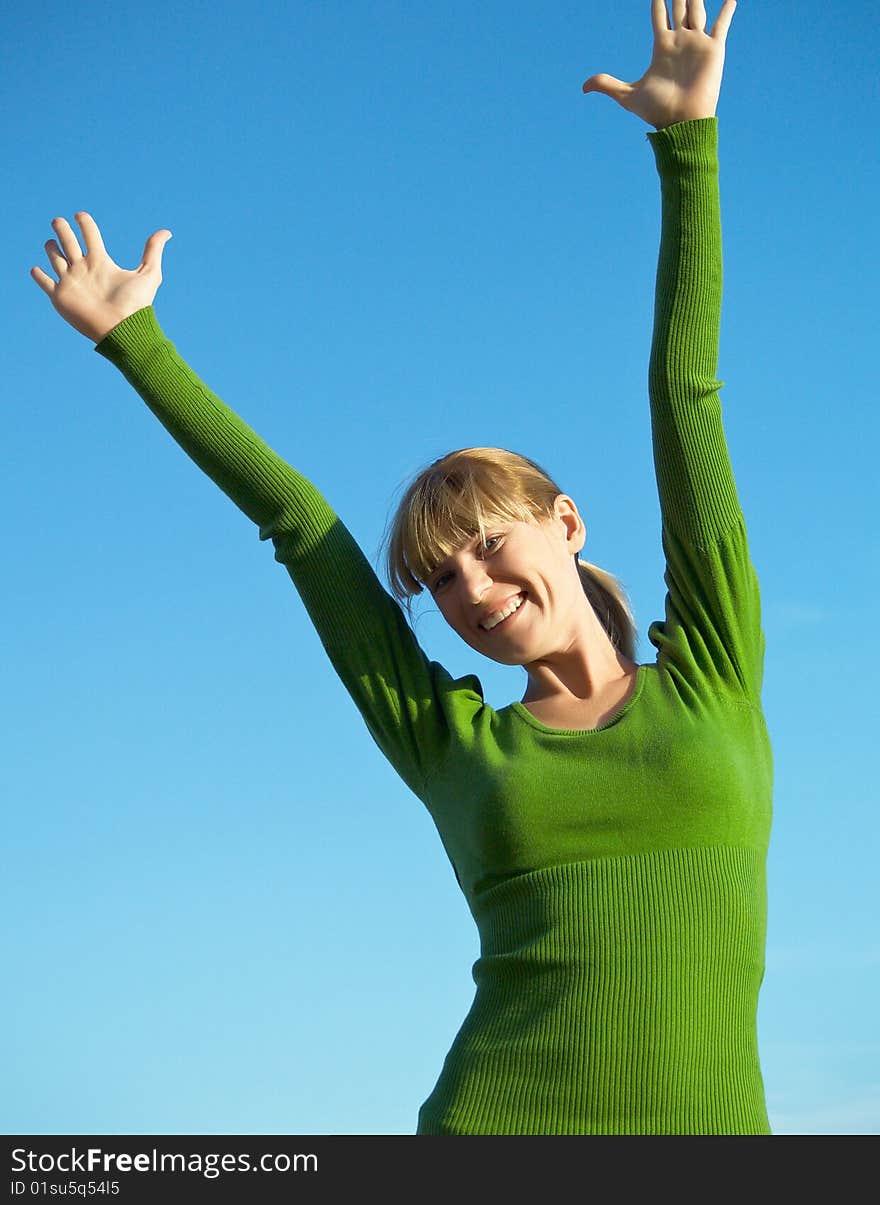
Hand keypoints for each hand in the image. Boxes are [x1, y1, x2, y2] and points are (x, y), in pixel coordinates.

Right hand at [30, 213, 172, 343]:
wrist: (122, 329)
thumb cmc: (136, 304)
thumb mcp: (149, 274)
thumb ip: (153, 251)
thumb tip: (167, 232)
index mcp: (101, 261)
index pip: (89, 235)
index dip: (84, 222)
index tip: (81, 215)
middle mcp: (84, 269)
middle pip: (68, 242)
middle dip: (61, 229)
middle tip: (58, 221)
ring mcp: (71, 282)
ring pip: (55, 259)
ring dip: (51, 249)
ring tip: (51, 243)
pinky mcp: (60, 297)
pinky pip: (45, 283)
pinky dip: (39, 276)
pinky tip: (36, 269)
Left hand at [582, 0, 735, 129]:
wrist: (681, 122)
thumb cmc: (657, 111)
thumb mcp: (628, 96)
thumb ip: (607, 85)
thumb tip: (583, 87)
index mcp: (661, 47)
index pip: (659, 15)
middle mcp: (680, 41)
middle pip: (679, 7)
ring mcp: (697, 44)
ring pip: (697, 9)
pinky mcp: (714, 50)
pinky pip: (722, 25)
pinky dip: (727, 10)